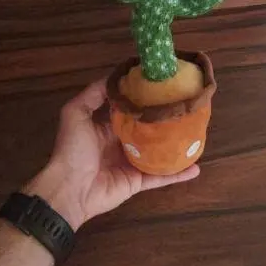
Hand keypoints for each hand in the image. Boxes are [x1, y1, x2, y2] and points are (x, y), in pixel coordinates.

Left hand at [23, 80, 199, 230]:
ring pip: (158, 152)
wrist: (70, 189)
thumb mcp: (75, 113)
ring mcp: (131, 163)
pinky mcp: (138, 182)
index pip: (129, 109)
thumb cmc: (71, 149)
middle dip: (163, 120)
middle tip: (185, 107)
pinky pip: (161, 177)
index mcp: (106, 126)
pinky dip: (178, 174)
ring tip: (196, 133)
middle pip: (146, 129)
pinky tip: (196, 167)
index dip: (143, 97)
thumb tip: (115, 76)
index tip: (162, 85)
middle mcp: (120, 143)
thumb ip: (93, 94)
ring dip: (175, 145)